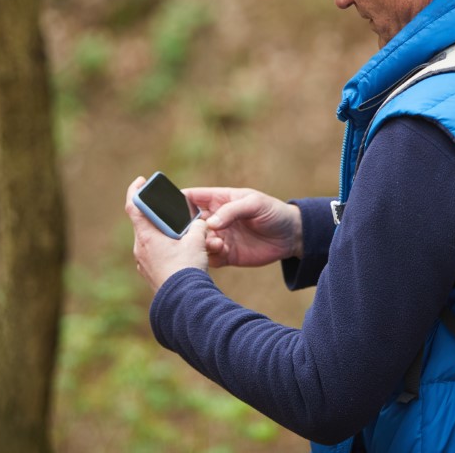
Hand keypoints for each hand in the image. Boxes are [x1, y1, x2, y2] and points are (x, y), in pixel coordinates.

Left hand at [125, 177, 208, 291]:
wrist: (183, 301)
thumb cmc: (187, 268)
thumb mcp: (197, 240)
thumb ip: (197, 226)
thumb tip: (198, 223)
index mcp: (146, 235)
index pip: (133, 206)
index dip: (135, 190)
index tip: (141, 181)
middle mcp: (140, 248)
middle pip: (145, 223)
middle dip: (159, 215)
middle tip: (172, 209)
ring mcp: (143, 262)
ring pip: (151, 240)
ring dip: (164, 233)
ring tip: (183, 234)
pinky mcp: (150, 273)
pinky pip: (155, 254)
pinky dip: (165, 248)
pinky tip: (181, 252)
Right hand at [184, 187, 302, 267]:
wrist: (291, 236)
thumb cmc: (273, 212)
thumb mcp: (255, 203)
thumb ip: (232, 210)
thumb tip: (210, 223)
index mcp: (218, 200)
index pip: (190, 198)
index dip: (175, 201)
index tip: (163, 208)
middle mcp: (214, 219)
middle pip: (187, 223)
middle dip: (180, 228)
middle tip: (182, 233)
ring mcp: (218, 237)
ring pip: (196, 242)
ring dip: (197, 243)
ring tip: (212, 241)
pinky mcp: (225, 254)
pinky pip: (209, 257)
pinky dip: (209, 256)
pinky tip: (220, 250)